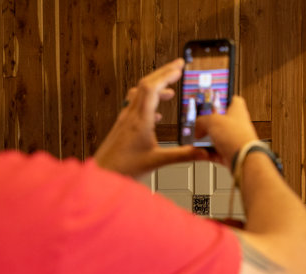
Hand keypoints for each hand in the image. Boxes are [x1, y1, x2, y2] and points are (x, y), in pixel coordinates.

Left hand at [94, 59, 209, 176]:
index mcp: (140, 120)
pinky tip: (155, 111)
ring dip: (156, 87)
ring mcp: (125, 119)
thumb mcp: (158, 162)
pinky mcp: (123, 126)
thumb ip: (183, 155)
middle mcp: (131, 115)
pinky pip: (135, 105)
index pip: (153, 88)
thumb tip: (203, 152)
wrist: (102, 175)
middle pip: (146, 84)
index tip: (179, 68)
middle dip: (163, 72)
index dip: (166, 75)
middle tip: (177, 66)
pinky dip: (148, 101)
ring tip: (170, 89)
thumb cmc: (123, 168)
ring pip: (140, 93)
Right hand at [193, 96, 258, 168]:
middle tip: (198, 122)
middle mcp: (238, 125)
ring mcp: (234, 140)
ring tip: (195, 139)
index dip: (223, 98)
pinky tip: (199, 152)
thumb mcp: (212, 121)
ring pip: (217, 137)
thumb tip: (196, 128)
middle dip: (208, 122)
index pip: (233, 99)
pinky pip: (215, 152)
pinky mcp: (231, 153)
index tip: (213, 98)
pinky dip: (207, 152)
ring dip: (205, 139)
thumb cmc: (237, 137)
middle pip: (221, 120)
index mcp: (238, 111)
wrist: (244, 160)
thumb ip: (201, 121)